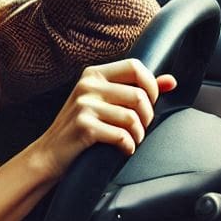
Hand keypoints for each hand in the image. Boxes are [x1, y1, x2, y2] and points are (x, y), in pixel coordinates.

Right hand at [31, 59, 177, 180]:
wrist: (48, 154)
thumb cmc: (79, 128)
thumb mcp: (105, 102)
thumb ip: (137, 89)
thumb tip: (171, 81)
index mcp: (94, 74)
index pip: (135, 66)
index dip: (151, 85)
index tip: (150, 102)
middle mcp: (88, 85)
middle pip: (139, 95)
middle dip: (148, 117)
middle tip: (140, 129)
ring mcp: (84, 105)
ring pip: (132, 117)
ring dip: (138, 135)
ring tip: (131, 140)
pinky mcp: (84, 126)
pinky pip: (121, 135)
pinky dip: (128, 147)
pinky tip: (123, 149)